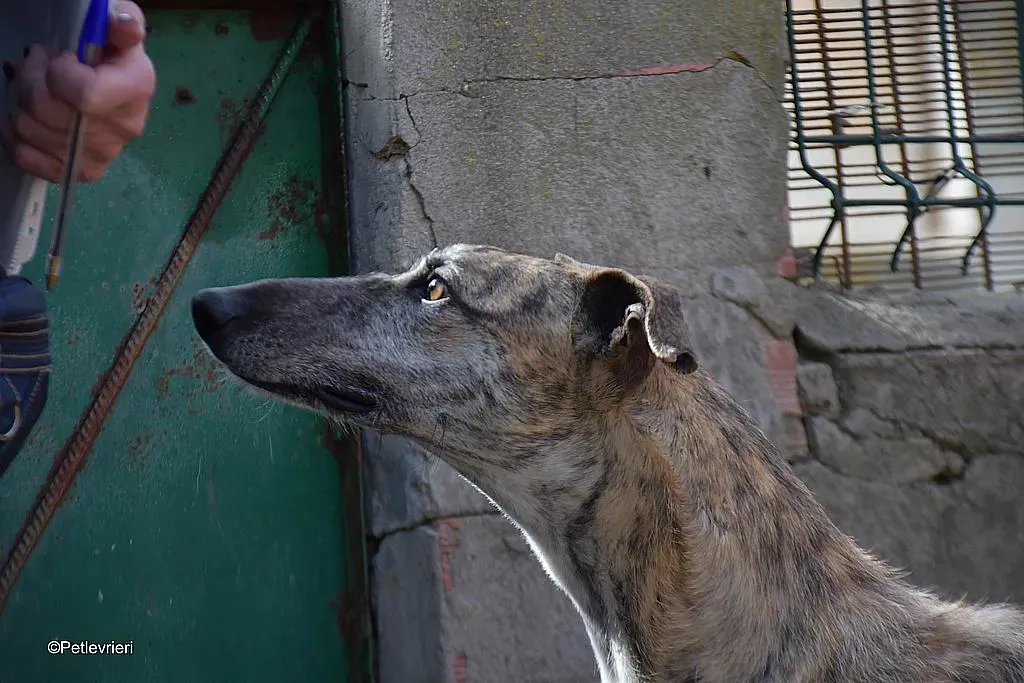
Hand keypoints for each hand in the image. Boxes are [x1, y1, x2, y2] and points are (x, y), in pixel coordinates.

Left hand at [0, 1, 155, 182]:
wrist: (117, 88)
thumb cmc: (111, 55)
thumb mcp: (118, 29)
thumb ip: (122, 21)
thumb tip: (121, 22)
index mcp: (135, 89)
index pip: (84, 95)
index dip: (57, 74)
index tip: (61, 59)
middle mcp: (125, 127)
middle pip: (47, 109)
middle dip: (29, 81)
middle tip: (37, 66)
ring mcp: (103, 154)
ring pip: (29, 129)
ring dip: (20, 104)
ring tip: (35, 89)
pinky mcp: (83, 171)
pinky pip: (28, 158)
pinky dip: (17, 138)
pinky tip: (29, 120)